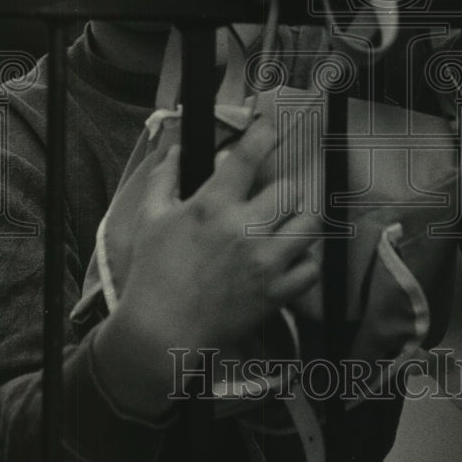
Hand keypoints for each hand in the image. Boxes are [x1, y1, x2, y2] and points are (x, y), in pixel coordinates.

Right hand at [115, 118, 319, 355]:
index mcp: (212, 206)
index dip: (264, 135)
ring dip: (298, 223)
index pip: (247, 157)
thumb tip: (179, 149)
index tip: (270, 130)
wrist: (161, 331)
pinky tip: (286, 262)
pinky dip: (303, 263)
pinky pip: (311, 268)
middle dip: (281, 192)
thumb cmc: (153, 272)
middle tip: (270, 202)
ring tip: (284, 229)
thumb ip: (165, 177)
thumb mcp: (150, 217)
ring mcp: (264, 262)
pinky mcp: (276, 294)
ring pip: (309, 225)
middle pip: (289, 191)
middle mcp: (244, 229)